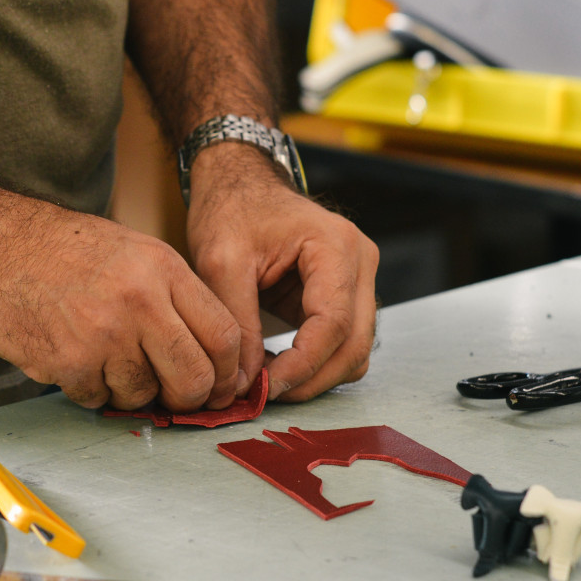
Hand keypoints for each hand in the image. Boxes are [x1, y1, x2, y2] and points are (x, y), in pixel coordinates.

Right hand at [0, 196, 243, 411]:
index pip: (224, 334)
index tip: (221, 385)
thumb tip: (206, 351)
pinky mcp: (66, 363)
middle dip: (191, 397)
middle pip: (196, 377)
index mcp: (161, 267)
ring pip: (144, 396)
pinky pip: (97, 400)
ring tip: (106, 361)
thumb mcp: (128, 249)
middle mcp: (139, 301)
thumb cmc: (51, 245)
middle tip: (176, 396)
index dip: (229, 371)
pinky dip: (89, 391)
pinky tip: (72, 359)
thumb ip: (169, 294)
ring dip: (130, 392)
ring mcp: (103, 335)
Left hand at [185, 142, 378, 401]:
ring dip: (316, 376)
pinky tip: (278, 366)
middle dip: (312, 379)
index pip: (333, 323)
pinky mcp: (346, 295)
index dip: (302, 365)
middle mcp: (360, 262)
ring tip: (267, 381)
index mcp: (335, 246)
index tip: (265, 387)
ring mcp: (359, 279)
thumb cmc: (231, 210)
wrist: (239, 185)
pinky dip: (316, 363)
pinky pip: (343, 343)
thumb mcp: (221, 261)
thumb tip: (246, 381)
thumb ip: (236, 321)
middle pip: (355, 344)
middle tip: (265, 395)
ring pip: (355, 351)